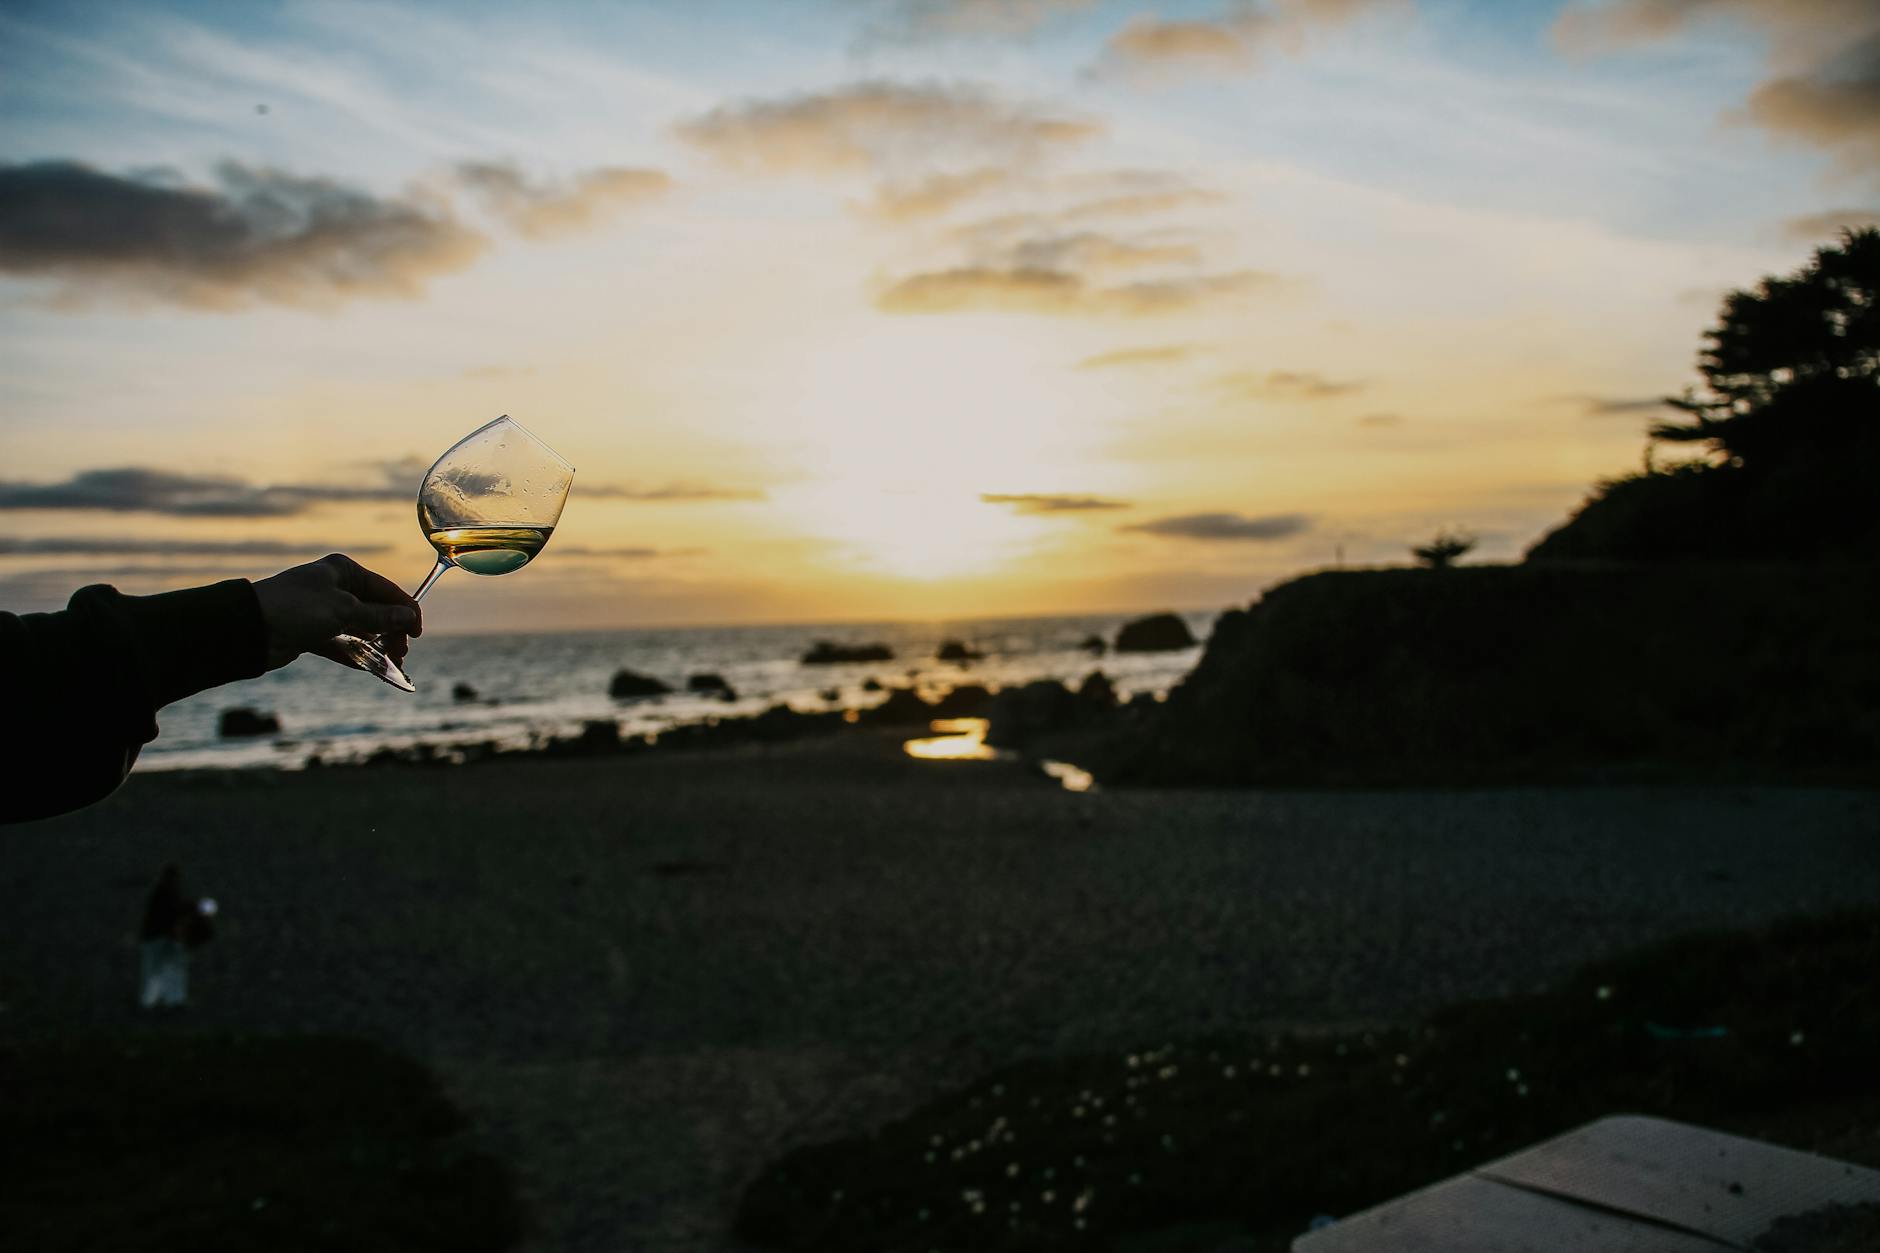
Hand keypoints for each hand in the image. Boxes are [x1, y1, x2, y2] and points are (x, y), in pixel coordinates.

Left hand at [251, 554, 421, 671]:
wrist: (250, 628)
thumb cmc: (297, 608)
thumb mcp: (344, 610)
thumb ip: (380, 616)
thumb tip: (410, 617)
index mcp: (343, 571)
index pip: (385, 589)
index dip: (405, 610)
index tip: (417, 632)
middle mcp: (335, 588)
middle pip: (374, 610)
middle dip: (391, 631)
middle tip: (401, 652)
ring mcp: (322, 611)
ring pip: (360, 629)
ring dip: (377, 645)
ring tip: (390, 662)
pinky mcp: (311, 633)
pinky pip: (342, 644)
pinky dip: (357, 655)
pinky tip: (371, 668)